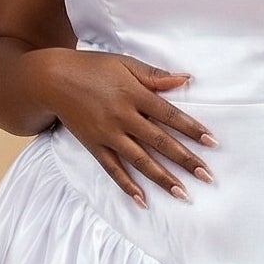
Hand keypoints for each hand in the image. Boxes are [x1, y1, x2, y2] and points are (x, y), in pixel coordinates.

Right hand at [27, 46, 216, 206]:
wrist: (52, 79)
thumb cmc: (92, 67)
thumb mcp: (125, 63)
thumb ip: (155, 75)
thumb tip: (185, 79)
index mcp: (134, 94)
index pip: (170, 115)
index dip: (192, 129)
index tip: (211, 142)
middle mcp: (123, 117)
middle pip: (160, 142)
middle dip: (185, 160)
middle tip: (206, 176)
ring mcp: (108, 134)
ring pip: (140, 160)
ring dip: (162, 178)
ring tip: (182, 193)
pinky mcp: (94, 146)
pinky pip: (113, 169)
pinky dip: (127, 185)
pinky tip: (142, 200)